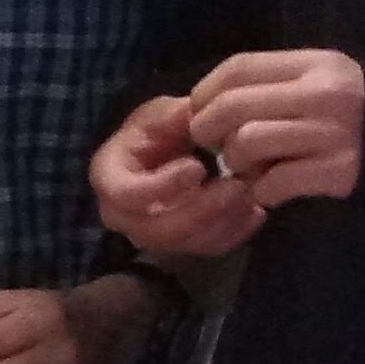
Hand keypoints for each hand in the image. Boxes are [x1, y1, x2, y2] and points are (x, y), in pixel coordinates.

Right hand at [92, 98, 268, 257]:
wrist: (164, 153)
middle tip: (237, 185)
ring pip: (187, 244)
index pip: (128, 194)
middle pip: (159, 230)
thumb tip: (200, 117)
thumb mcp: (161, 114)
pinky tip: (255, 212)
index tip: (198, 167)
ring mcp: (151, 236)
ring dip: (222, 222)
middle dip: (202, 210)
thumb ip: (177, 116)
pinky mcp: (179, 245)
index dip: (163, 186)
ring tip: (250, 194)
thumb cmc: (156, 131)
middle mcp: (122, 217)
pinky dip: (234, 233)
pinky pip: (206, 249)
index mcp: (109, 179)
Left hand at [188, 50, 364, 206]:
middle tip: (211, 145)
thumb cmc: (350, 117)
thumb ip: (269, 85)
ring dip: (237, 164)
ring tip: (251, 169)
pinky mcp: (338, 172)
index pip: (239, 68)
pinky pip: (271, 183)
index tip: (197, 111)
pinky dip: (262, 191)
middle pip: (233, 105)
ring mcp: (332, 134)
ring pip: (246, 143)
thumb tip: (202, 103)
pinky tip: (274, 190)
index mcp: (315, 64)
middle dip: (207, 129)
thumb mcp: (316, 83)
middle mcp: (324, 94)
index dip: (204, 91)